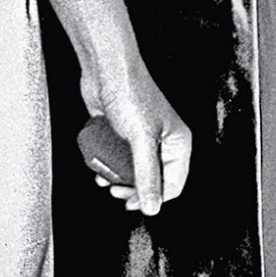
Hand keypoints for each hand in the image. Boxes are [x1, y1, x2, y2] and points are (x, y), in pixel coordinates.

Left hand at [81, 65, 191, 216]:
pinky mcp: (121, 133)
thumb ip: (147, 176)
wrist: (106, 69)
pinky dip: (108, 164)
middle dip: (131, 189)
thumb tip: (152, 207)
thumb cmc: (130, 93)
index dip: (153, 198)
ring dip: (117, 178)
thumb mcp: (141, 140)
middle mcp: (161, 141)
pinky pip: (117, 157)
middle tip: (115, 191)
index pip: (173, 183)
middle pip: (150, 179)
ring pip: (131, 169)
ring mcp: (140, 137)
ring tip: (104, 179)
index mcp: (177, 143)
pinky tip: (98, 166)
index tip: (133, 204)